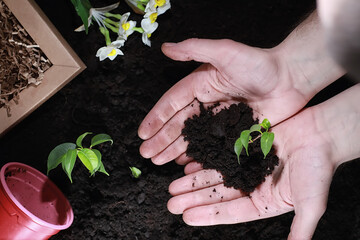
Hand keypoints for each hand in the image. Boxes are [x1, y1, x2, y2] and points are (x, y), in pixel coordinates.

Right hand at [138, 35, 342, 164]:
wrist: (291, 78)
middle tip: (146, 154)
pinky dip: (198, 155)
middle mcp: (207, 104)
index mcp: (201, 85)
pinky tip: (185, 165)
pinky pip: (212, 146)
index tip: (143, 133)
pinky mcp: (234, 132)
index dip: (156, 118)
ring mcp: (220, 120)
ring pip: (192, 138)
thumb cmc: (260, 63)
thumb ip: (195, 49)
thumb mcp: (225, 52)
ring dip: (174, 149)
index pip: (173, 103)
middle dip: (161, 139)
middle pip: (179, 124)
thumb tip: (165, 47)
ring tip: (158, 162)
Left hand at [167, 84, 359, 238]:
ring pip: (214, 175)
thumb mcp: (309, 204)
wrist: (322, 133)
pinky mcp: (243, 147)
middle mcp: (252, 185)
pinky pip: (218, 155)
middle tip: (171, 202)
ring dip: (193, 181)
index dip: (208, 215)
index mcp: (264, 201)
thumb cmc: (319, 168)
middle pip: (217, 194)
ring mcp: (246, 166)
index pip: (231, 212)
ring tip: (174, 187)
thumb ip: (300, 231)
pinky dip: (204, 160)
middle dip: (193, 199)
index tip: (187, 217)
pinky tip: (188, 164)